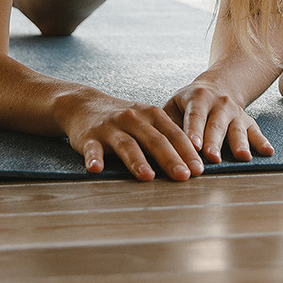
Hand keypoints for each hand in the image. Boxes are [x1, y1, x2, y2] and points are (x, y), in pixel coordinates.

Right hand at [59, 89, 205, 181]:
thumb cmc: (122, 120)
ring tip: (147, 176)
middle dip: (170, 158)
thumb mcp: (145, 122)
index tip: (199, 169)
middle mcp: (133, 119)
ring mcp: (110, 127)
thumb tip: (191, 164)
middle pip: (154, 139)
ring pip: (126, 144)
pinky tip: (96, 169)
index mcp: (151, 115)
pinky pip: (92, 149)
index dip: (187, 151)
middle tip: (183, 176)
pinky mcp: (89, 137)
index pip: (173, 133)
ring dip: (137, 161)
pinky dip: (94, 158)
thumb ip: (165, 138)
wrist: (83, 105)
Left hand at [165, 76, 274, 164]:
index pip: (195, 115)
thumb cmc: (189, 103)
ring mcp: (235, 112)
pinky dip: (262, 142)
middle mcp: (219, 104)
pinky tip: (268, 152)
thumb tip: (156, 147)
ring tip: (242, 157)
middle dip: (214, 142)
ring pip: (237, 130)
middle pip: (216, 125)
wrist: (217, 87)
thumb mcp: (174, 104)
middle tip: (212, 158)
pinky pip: (256, 132)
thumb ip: (167, 123)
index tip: (193, 145)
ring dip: (240, 144)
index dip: (194, 130)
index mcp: (198, 98)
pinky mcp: (248, 121)